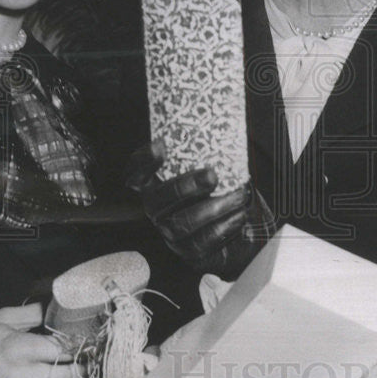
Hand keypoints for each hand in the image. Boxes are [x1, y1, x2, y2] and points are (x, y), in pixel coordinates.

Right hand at [0, 303, 85, 377]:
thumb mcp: (1, 319)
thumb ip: (34, 313)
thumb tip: (60, 307)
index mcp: (16, 351)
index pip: (64, 349)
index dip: (82, 343)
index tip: (93, 338)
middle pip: (70, 374)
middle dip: (86, 363)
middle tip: (95, 353)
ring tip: (86, 367)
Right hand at [126, 139, 274, 277]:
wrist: (239, 226)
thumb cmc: (221, 191)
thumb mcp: (213, 170)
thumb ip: (208, 155)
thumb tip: (226, 126)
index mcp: (156, 187)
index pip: (136, 175)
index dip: (143, 162)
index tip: (160, 146)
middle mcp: (158, 210)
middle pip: (159, 200)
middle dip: (185, 187)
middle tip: (212, 175)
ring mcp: (171, 233)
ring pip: (183, 223)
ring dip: (214, 208)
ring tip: (238, 196)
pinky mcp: (190, 251)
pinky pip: (203, 241)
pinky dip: (225, 226)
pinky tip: (240, 214)